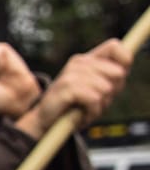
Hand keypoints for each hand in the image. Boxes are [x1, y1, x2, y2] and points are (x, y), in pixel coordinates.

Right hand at [16, 39, 134, 137]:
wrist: (45, 122)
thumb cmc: (74, 107)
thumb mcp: (97, 90)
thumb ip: (112, 78)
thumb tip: (123, 70)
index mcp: (86, 59)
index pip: (115, 46)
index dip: (124, 61)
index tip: (118, 78)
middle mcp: (78, 62)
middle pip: (117, 72)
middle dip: (112, 92)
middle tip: (95, 101)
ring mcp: (71, 73)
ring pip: (106, 88)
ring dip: (100, 105)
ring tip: (85, 109)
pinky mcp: (66, 87)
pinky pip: (94, 99)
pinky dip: (91, 111)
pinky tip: (81, 114)